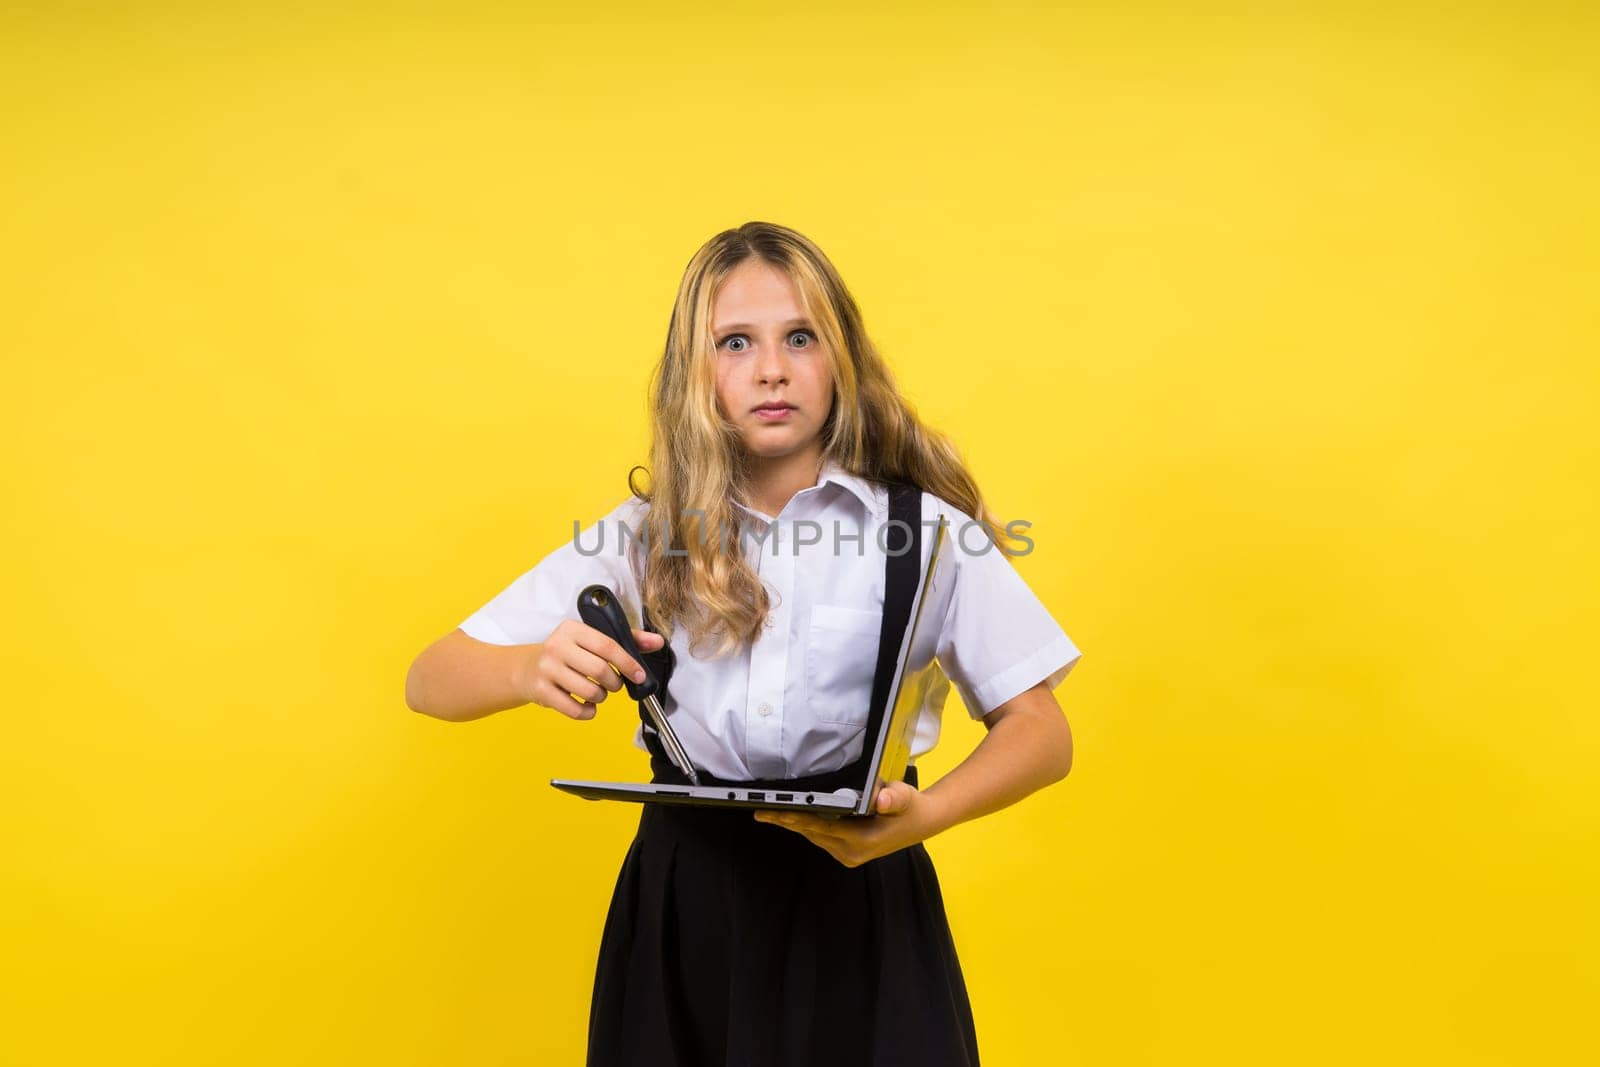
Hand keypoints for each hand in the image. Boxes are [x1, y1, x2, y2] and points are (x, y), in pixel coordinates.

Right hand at [520, 619, 664, 720]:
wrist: (526, 669)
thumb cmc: (567, 653)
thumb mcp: (591, 640)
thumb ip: (626, 639)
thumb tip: (657, 642)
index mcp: (572, 629)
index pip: (607, 645)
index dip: (628, 662)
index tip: (639, 675)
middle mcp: (557, 646)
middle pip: (599, 670)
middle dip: (614, 683)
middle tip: (614, 684)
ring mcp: (547, 669)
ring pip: (589, 691)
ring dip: (601, 697)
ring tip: (597, 692)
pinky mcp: (541, 691)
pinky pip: (575, 710)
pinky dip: (588, 712)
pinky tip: (587, 704)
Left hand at [753, 780, 942, 866]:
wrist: (920, 823)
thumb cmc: (909, 807)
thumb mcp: (904, 797)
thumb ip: (893, 798)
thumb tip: (881, 799)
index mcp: (862, 840)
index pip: (822, 827)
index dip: (798, 818)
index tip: (777, 813)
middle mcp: (852, 852)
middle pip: (812, 834)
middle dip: (786, 821)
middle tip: (761, 811)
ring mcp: (848, 855)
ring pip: (814, 837)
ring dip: (794, 825)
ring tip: (770, 813)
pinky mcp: (846, 853)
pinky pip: (821, 839)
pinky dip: (807, 827)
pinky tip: (792, 818)